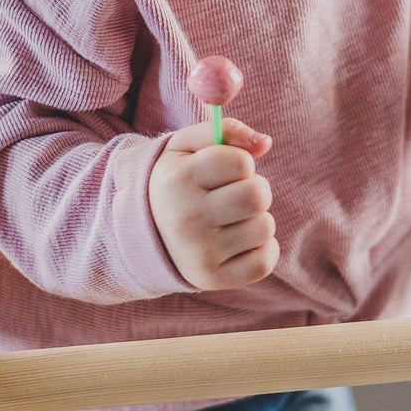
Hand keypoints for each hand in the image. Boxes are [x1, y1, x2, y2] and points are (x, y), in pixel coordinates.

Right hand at [148, 117, 279, 289]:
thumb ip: (225, 131)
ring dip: (256, 219)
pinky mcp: (213, 279)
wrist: (146, 232)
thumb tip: (265, 143)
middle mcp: (187, 219)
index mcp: (178, 181)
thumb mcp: (186, 146)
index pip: (241, 162)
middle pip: (257, 195)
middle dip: (254, 189)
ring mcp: (200, 253)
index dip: (240, 162)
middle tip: (234, 194)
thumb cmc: (177, 181)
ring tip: (231, 219)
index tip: (224, 170)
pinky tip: (240, 242)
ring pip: (265, 227)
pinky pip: (265, 261)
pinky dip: (262, 249)